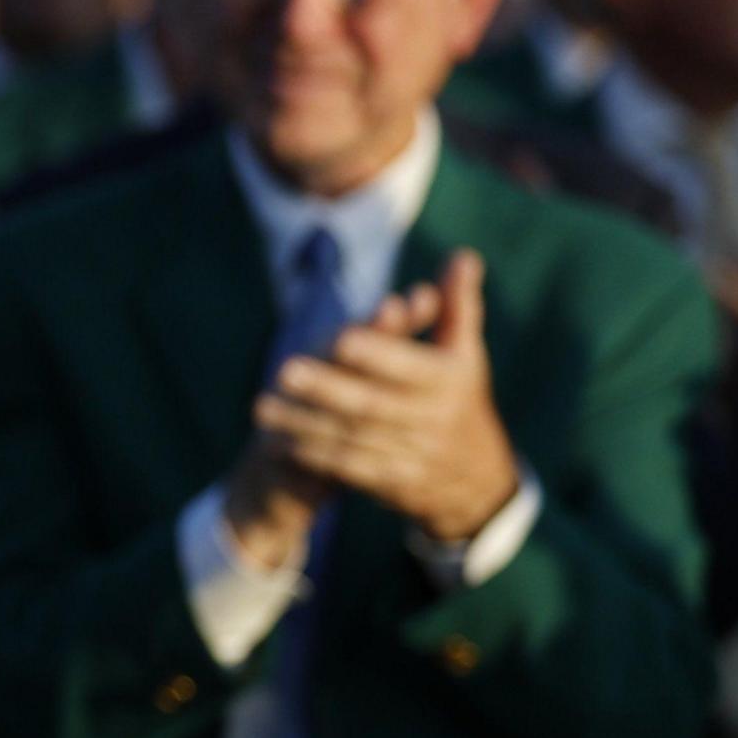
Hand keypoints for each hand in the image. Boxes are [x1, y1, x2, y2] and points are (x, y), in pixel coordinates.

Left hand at [253, 249, 521, 548]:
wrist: (475, 476)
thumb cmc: (459, 396)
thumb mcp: (465, 352)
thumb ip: (457, 305)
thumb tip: (462, 255)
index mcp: (450, 381)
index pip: (410, 366)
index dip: (378, 353)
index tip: (339, 338)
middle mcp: (432, 419)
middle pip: (372, 403)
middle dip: (326, 388)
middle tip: (283, 369)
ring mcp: (413, 453)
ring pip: (352, 438)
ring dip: (304, 424)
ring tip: (262, 407)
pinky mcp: (393, 483)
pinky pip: (349, 470)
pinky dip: (313, 456)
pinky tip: (277, 441)